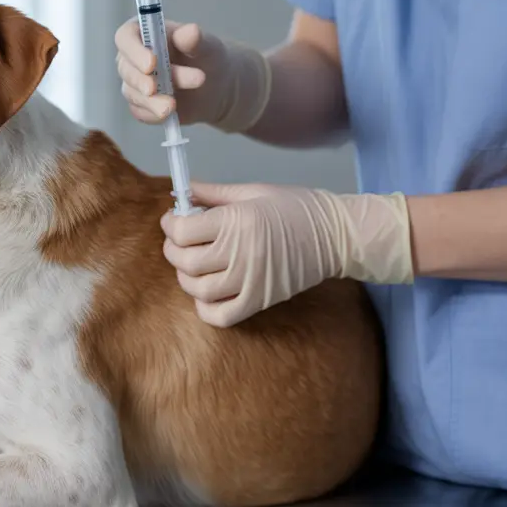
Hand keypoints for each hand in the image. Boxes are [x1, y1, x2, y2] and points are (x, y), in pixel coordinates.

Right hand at [114, 19, 272, 132]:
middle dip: (143, 80)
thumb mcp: (207, 45)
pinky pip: (140, 112)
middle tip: (157, 87)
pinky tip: (168, 114)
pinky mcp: (141, 105)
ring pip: (132, 93)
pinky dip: (153, 114)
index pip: (125, 37)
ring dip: (152, 100)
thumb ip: (196, 40)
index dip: (134, 50)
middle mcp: (134, 57)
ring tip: (174, 105)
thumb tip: (190, 31)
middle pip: (126, 68)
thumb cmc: (207, 57)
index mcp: (144, 33)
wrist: (217, 85)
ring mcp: (135, 83)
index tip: (151, 63)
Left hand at [160, 182, 412, 326]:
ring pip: (198, 290)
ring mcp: (250, 281)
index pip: (182, 230)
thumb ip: (214, 193)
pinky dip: (205, 308)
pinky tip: (208, 293)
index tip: (174, 220)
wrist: (336, 235)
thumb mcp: (253, 191)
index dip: (170, 224)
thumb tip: (182, 191)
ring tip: (194, 265)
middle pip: (185, 261)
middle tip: (180, 242)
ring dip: (187, 277)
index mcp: (236, 221)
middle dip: (173, 250)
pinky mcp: (260, 301)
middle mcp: (240, 253)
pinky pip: (220, 316)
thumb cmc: (295, 207)